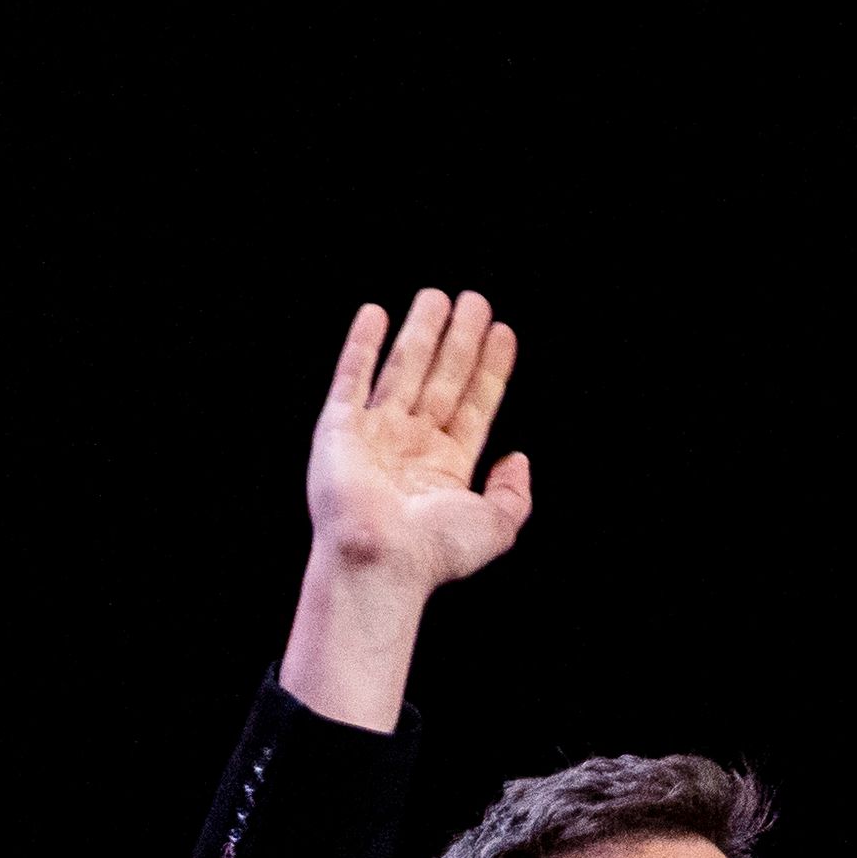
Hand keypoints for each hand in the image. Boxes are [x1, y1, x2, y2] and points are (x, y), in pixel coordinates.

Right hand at [279, 292, 529, 729]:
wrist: (381, 561)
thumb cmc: (434, 551)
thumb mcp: (496, 527)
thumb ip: (515, 495)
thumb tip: (518, 458)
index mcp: (445, 466)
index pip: (474, 404)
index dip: (490, 368)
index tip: (503, 332)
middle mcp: (410, 445)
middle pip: (442, 378)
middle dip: (459, 340)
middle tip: (475, 300)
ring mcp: (374, 435)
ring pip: (403, 369)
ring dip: (420, 332)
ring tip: (437, 295)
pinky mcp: (338, 429)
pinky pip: (351, 377)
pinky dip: (361, 345)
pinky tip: (376, 314)